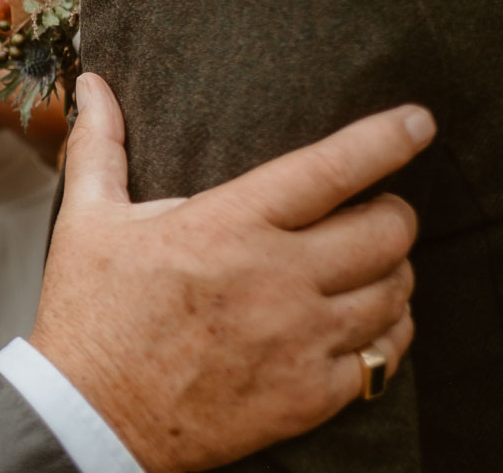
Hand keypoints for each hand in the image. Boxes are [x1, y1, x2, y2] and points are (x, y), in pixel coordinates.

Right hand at [29, 73, 424, 471]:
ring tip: (368, 266)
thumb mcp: (87, 220)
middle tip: (377, 210)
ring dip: (392, 273)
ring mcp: (299, 340)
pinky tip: (365, 323)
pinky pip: (384, 358)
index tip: (416, 122)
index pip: (330, 169)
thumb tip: (94, 85)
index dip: (386, 139)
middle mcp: (275, 279)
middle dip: (393, 213)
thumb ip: (101, 146)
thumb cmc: (90, 315)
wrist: (90, 417)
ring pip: (394, 293)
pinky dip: (387, 334)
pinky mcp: (310, 395)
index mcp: (225, 226)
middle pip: (386, 231)